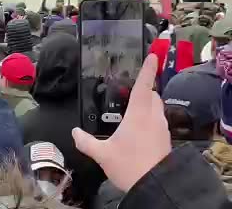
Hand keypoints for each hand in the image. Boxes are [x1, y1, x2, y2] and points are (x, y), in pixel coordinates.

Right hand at [72, 54, 171, 191]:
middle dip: (145, 89)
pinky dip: (150, 119)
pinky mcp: (165, 139)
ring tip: (133, 110)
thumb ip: (86, 142)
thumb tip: (74, 132)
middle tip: (132, 90)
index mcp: (139, 114)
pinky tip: (139, 130)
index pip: (144, 86)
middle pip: (153, 95)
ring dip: (148, 105)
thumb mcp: (102, 154)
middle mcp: (153, 117)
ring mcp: (161, 128)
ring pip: (157, 108)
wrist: (155, 185)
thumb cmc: (128, 166)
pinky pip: (158, 121)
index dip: (148, 69)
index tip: (153, 55)